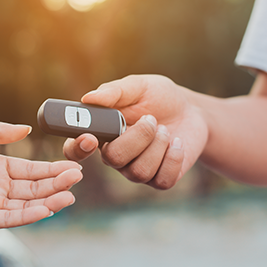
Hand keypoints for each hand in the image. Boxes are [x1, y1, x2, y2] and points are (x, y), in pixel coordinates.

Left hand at [0, 122, 82, 229]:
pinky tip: (45, 209)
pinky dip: (28, 215)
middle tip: (77, 178)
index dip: (51, 169)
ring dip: (47, 201)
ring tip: (68, 196)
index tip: (74, 166)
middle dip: (56, 184)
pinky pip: (9, 218)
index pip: (31, 169)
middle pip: (33, 187)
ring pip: (26, 204)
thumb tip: (26, 129)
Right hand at [63, 74, 207, 188]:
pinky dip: (173, 159)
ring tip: (165, 129)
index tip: (91, 138)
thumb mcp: (138, 87)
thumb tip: (88, 98)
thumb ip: (114, 92)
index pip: (75, 150)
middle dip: (137, 137)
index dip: (77, 149)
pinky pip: (161, 180)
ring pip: (138, 171)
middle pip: (113, 159)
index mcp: (101, 134)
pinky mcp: (159, 179)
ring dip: (157, 145)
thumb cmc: (158, 97)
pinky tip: (176, 143)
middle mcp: (114, 156)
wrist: (191, 112)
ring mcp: (135, 171)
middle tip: (151, 119)